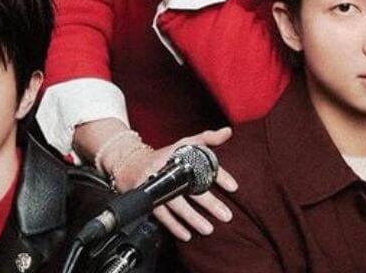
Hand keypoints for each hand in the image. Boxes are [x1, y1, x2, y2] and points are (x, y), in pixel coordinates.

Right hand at [112, 127, 237, 241]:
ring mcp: (157, 184)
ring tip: (208, 229)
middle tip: (226, 215)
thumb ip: (208, 138)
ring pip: (176, 203)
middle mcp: (168, 168)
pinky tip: (186, 234)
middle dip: (209, 203)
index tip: (234, 187)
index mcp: (179, 153)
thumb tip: (228, 131)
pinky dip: (174, 226)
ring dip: (192, 218)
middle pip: (191, 186)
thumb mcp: (185, 143)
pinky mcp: (148, 197)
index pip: (203, 162)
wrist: (132, 164)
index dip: (220, 175)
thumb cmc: (164, 156)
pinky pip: (162, 214)